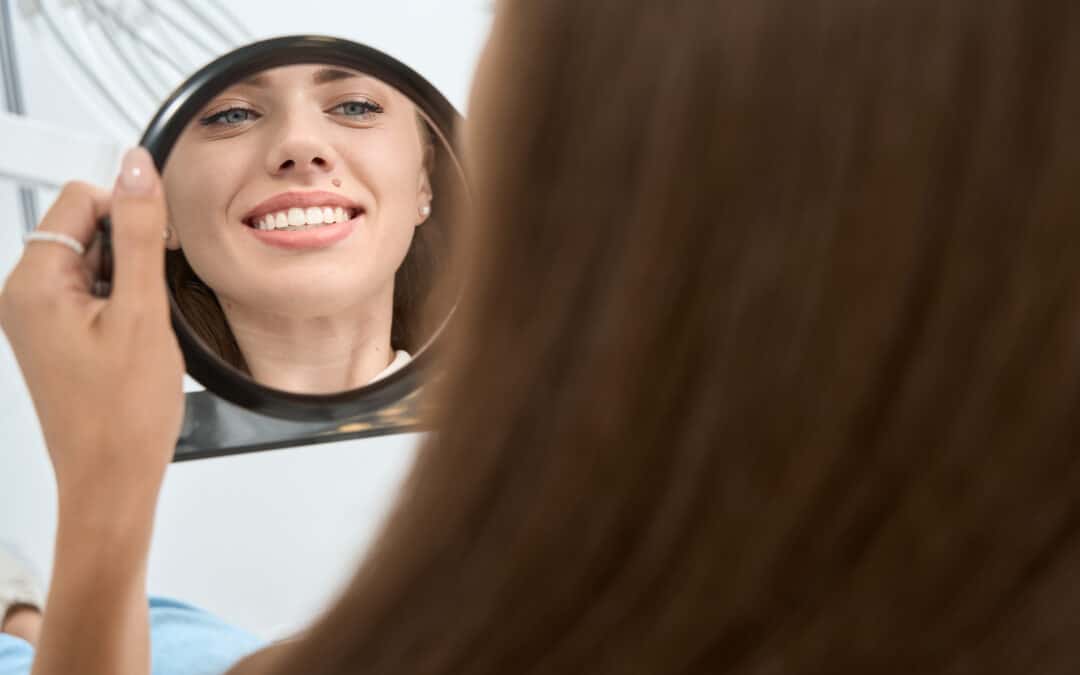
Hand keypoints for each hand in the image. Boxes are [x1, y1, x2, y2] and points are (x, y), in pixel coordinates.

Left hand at [0, 148, 182, 508]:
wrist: (112, 479)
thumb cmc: (122, 414)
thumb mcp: (143, 313)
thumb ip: (140, 232)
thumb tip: (136, 166)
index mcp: (32, 284)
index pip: (79, 200)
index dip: (128, 215)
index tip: (156, 251)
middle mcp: (23, 297)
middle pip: (85, 229)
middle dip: (129, 251)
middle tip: (149, 302)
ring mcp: (37, 318)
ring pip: (94, 262)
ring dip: (129, 281)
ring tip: (142, 329)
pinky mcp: (55, 337)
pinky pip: (93, 294)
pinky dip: (123, 305)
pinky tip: (136, 340)